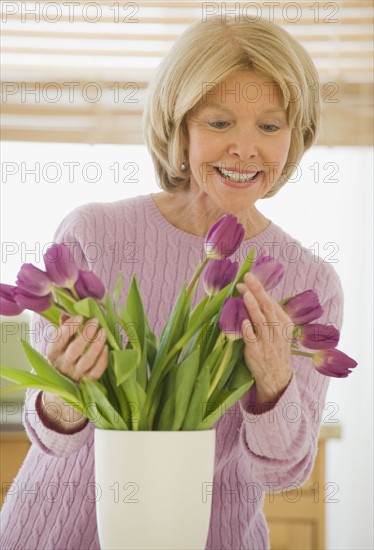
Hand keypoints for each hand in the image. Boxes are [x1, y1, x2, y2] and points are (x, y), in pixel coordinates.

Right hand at [46, 314, 108, 381]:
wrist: (63, 380)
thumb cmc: (63, 354)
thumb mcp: (59, 341)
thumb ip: (64, 328)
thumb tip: (65, 315)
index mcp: (53, 352)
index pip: (59, 339)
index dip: (70, 327)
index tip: (80, 316)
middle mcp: (63, 364)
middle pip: (75, 349)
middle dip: (86, 333)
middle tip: (95, 320)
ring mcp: (76, 373)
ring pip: (87, 360)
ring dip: (97, 344)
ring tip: (104, 331)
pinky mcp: (88, 380)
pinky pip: (97, 371)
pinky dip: (103, 359)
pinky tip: (106, 347)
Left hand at [237, 272, 293, 408]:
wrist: (277, 377)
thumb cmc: (275, 348)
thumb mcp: (278, 330)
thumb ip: (267, 313)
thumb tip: (250, 293)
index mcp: (284, 322)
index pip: (271, 301)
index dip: (259, 289)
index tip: (247, 279)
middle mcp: (277, 330)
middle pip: (267, 307)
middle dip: (257, 290)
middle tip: (247, 277)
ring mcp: (268, 341)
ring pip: (260, 321)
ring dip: (253, 306)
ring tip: (245, 293)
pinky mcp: (257, 352)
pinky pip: (252, 338)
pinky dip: (247, 329)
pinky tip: (242, 320)